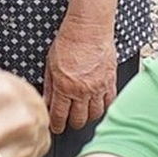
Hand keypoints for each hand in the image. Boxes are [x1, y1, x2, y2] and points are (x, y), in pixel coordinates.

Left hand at [42, 16, 116, 133]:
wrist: (89, 28)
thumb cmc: (68, 41)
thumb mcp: (50, 64)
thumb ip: (50, 87)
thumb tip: (46, 102)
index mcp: (65, 87)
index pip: (60, 116)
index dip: (57, 126)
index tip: (56, 128)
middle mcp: (83, 90)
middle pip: (79, 120)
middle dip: (72, 123)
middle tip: (69, 119)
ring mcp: (99, 87)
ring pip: (95, 114)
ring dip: (88, 116)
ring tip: (83, 112)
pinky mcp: (111, 81)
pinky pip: (110, 102)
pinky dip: (104, 106)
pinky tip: (97, 104)